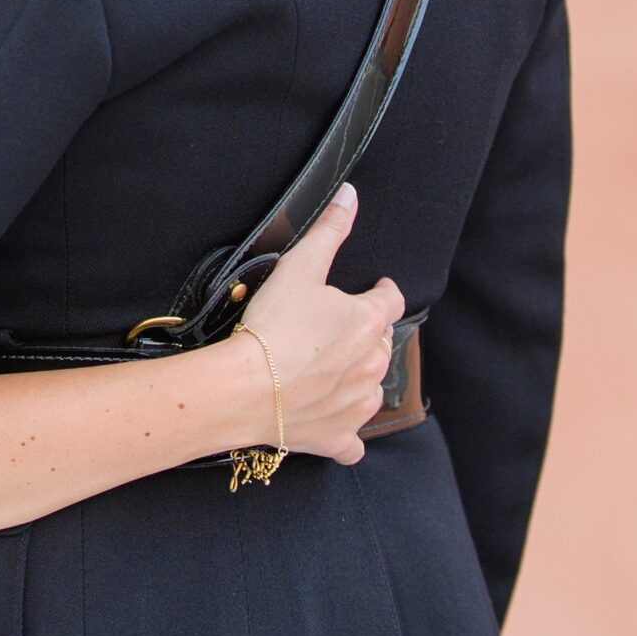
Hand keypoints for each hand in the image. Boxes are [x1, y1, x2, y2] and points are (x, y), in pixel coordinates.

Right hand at [221, 186, 402, 466]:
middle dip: (362, 336)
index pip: (390, 301)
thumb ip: (329, 230)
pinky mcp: (338, 438)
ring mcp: (358, 405)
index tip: (372, 290)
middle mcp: (374, 365)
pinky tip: (330, 420)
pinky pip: (351, 439)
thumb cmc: (272, 325)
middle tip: (330, 331)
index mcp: (368, 323)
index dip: (380, 292)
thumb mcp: (300, 267)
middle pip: (379, 344)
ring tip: (325, 371)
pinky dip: (344, 430)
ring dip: (356, 379)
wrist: (246, 388)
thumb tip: (351, 196)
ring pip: (370, 389)